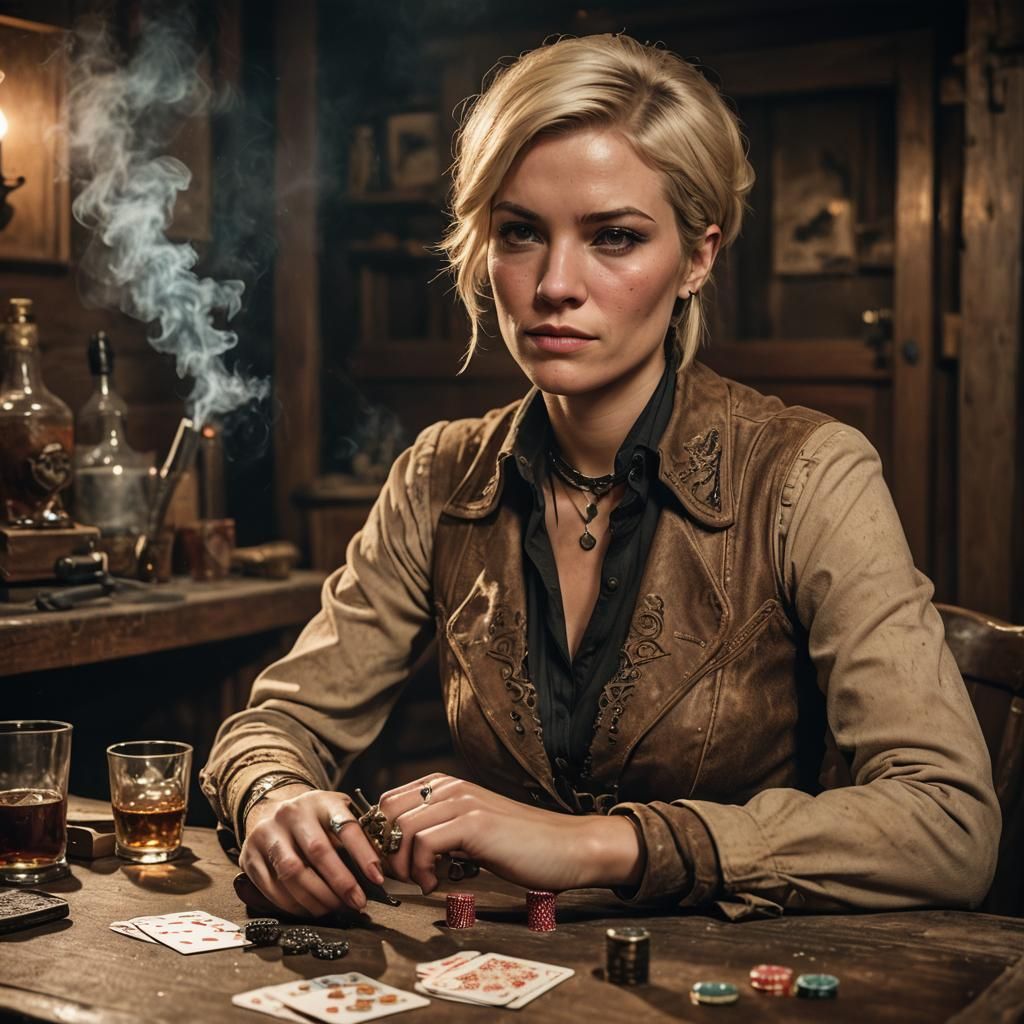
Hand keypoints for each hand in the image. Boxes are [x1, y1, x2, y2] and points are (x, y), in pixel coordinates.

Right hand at [239, 786, 384, 917]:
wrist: (270, 808)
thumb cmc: (315, 818)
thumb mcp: (337, 814)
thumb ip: (356, 836)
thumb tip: (379, 872)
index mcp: (321, 801)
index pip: (346, 826)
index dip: (364, 854)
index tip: (378, 879)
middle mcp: (291, 813)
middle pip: (318, 851)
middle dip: (341, 883)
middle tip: (357, 903)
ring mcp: (267, 833)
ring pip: (293, 872)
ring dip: (317, 898)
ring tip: (335, 909)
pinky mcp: (248, 856)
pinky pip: (272, 887)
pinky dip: (293, 904)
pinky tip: (310, 909)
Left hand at [377, 773, 642, 893]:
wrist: (567, 847)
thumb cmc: (521, 846)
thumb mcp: (471, 832)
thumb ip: (439, 831)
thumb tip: (399, 851)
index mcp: (446, 785)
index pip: (388, 801)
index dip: (381, 837)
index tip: (394, 867)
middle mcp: (450, 786)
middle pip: (387, 811)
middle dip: (385, 851)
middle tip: (402, 878)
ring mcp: (462, 801)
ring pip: (401, 828)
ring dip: (402, 865)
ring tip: (422, 883)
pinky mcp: (474, 823)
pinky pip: (423, 844)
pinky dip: (420, 870)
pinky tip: (436, 885)